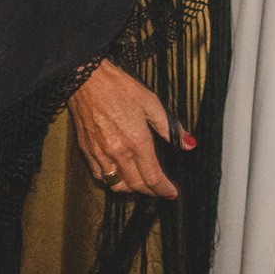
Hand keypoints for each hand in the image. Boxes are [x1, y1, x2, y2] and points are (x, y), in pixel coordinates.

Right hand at [67, 61, 190, 198]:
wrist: (86, 79)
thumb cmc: (120, 87)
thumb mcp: (151, 102)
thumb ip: (169, 127)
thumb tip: (188, 144)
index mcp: (137, 141)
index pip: (153, 177)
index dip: (164, 189)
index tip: (172, 194)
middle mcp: (118, 153)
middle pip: (136, 185)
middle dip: (151, 191)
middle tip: (160, 189)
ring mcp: (100, 154)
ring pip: (117, 185)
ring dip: (131, 189)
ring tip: (141, 184)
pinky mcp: (87, 151)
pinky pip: (100, 176)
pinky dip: (112, 181)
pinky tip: (119, 175)